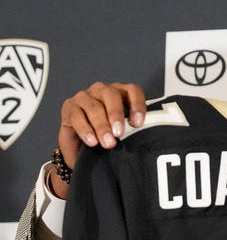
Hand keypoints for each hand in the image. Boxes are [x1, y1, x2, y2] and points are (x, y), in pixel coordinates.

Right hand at [50, 82, 146, 198]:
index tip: (138, 123)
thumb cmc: (107, 136)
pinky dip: (85, 130)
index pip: (133, 91)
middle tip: (119, 133)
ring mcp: (85, 97)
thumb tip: (145, 140)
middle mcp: (103, 91)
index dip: (137, 105)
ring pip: (94, 106)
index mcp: (121, 93)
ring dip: (102, 126)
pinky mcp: (69, 107)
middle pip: (111, 95)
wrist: (81, 148)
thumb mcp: (122, 132)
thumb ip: (132, 130)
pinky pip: (77, 116)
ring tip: (108, 142)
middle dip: (116, 114)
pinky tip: (92, 141)